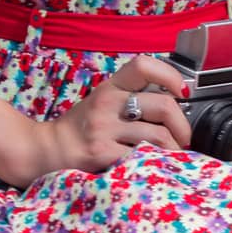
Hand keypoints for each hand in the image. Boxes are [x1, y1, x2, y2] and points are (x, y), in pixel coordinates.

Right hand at [18, 54, 192, 187]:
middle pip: (163, 105)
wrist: (48, 149)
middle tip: (183, 138)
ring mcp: (104, 129)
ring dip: (173, 150)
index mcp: (111, 86)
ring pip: (157, 136)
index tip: (182, 92)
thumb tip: (176, 102)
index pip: (144, 65)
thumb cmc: (82, 126)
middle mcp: (108, 103)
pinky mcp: (102, 154)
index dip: (170, 75)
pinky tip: (152, 167)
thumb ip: (133, 96)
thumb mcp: (103, 100)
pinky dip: (154, 164)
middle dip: (182, 126)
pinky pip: (141, 158)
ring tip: (170, 155)